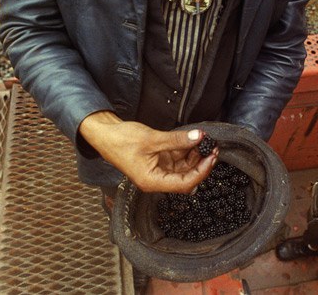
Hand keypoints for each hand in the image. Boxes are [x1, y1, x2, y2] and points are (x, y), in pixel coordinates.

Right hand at [79, 111, 217, 192]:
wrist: (104, 133)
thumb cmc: (120, 140)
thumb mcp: (152, 139)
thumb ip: (177, 140)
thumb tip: (199, 137)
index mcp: (152, 182)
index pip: (184, 183)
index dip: (201, 172)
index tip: (212, 158)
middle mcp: (156, 179)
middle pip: (186, 176)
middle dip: (201, 163)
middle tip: (213, 148)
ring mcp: (158, 170)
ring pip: (183, 167)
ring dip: (194, 155)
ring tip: (205, 140)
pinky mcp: (158, 160)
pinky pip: (176, 158)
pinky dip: (186, 149)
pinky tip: (193, 139)